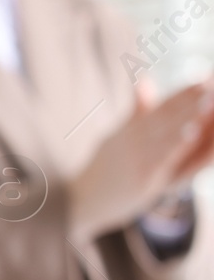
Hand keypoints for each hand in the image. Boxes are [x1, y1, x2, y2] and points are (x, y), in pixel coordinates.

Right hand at [68, 80, 213, 240]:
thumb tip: (144, 79)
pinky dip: (176, 143)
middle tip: (210, 82)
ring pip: (167, 133)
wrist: (80, 202)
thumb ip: (136, 111)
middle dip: (191, 98)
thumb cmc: (104, 170)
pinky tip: (191, 131)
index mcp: (131, 130)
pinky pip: (162, 157)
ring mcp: (136, 158)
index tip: (204, 76)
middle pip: (167, 115)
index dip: (184, 92)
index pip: (162, 107)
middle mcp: (133, 140)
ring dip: (188, 116)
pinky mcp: (140, 178)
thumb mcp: (117, 138)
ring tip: (207, 100)